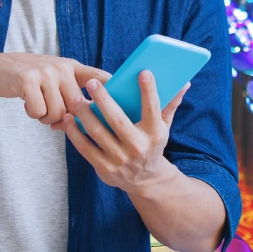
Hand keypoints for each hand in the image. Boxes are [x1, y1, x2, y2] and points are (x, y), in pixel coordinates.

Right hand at [0, 53, 111, 124]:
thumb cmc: (30, 81)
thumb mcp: (53, 80)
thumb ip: (69, 95)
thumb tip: (86, 122)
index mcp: (71, 67)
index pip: (98, 77)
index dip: (112, 89)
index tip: (125, 100)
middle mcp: (61, 67)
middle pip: (76, 107)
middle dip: (64, 116)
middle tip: (50, 111)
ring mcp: (45, 72)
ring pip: (58, 113)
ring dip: (47, 117)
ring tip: (38, 105)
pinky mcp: (28, 80)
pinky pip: (39, 112)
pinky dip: (33, 114)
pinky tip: (27, 102)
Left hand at [54, 70, 189, 196]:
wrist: (145, 180)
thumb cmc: (152, 144)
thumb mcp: (164, 127)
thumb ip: (170, 104)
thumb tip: (184, 82)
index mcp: (155, 134)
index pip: (153, 109)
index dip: (149, 91)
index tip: (143, 72)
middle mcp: (138, 148)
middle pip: (117, 120)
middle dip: (103, 100)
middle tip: (92, 83)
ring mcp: (120, 160)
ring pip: (98, 133)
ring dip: (84, 114)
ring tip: (76, 98)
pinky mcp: (104, 169)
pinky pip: (85, 148)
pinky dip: (74, 133)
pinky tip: (68, 118)